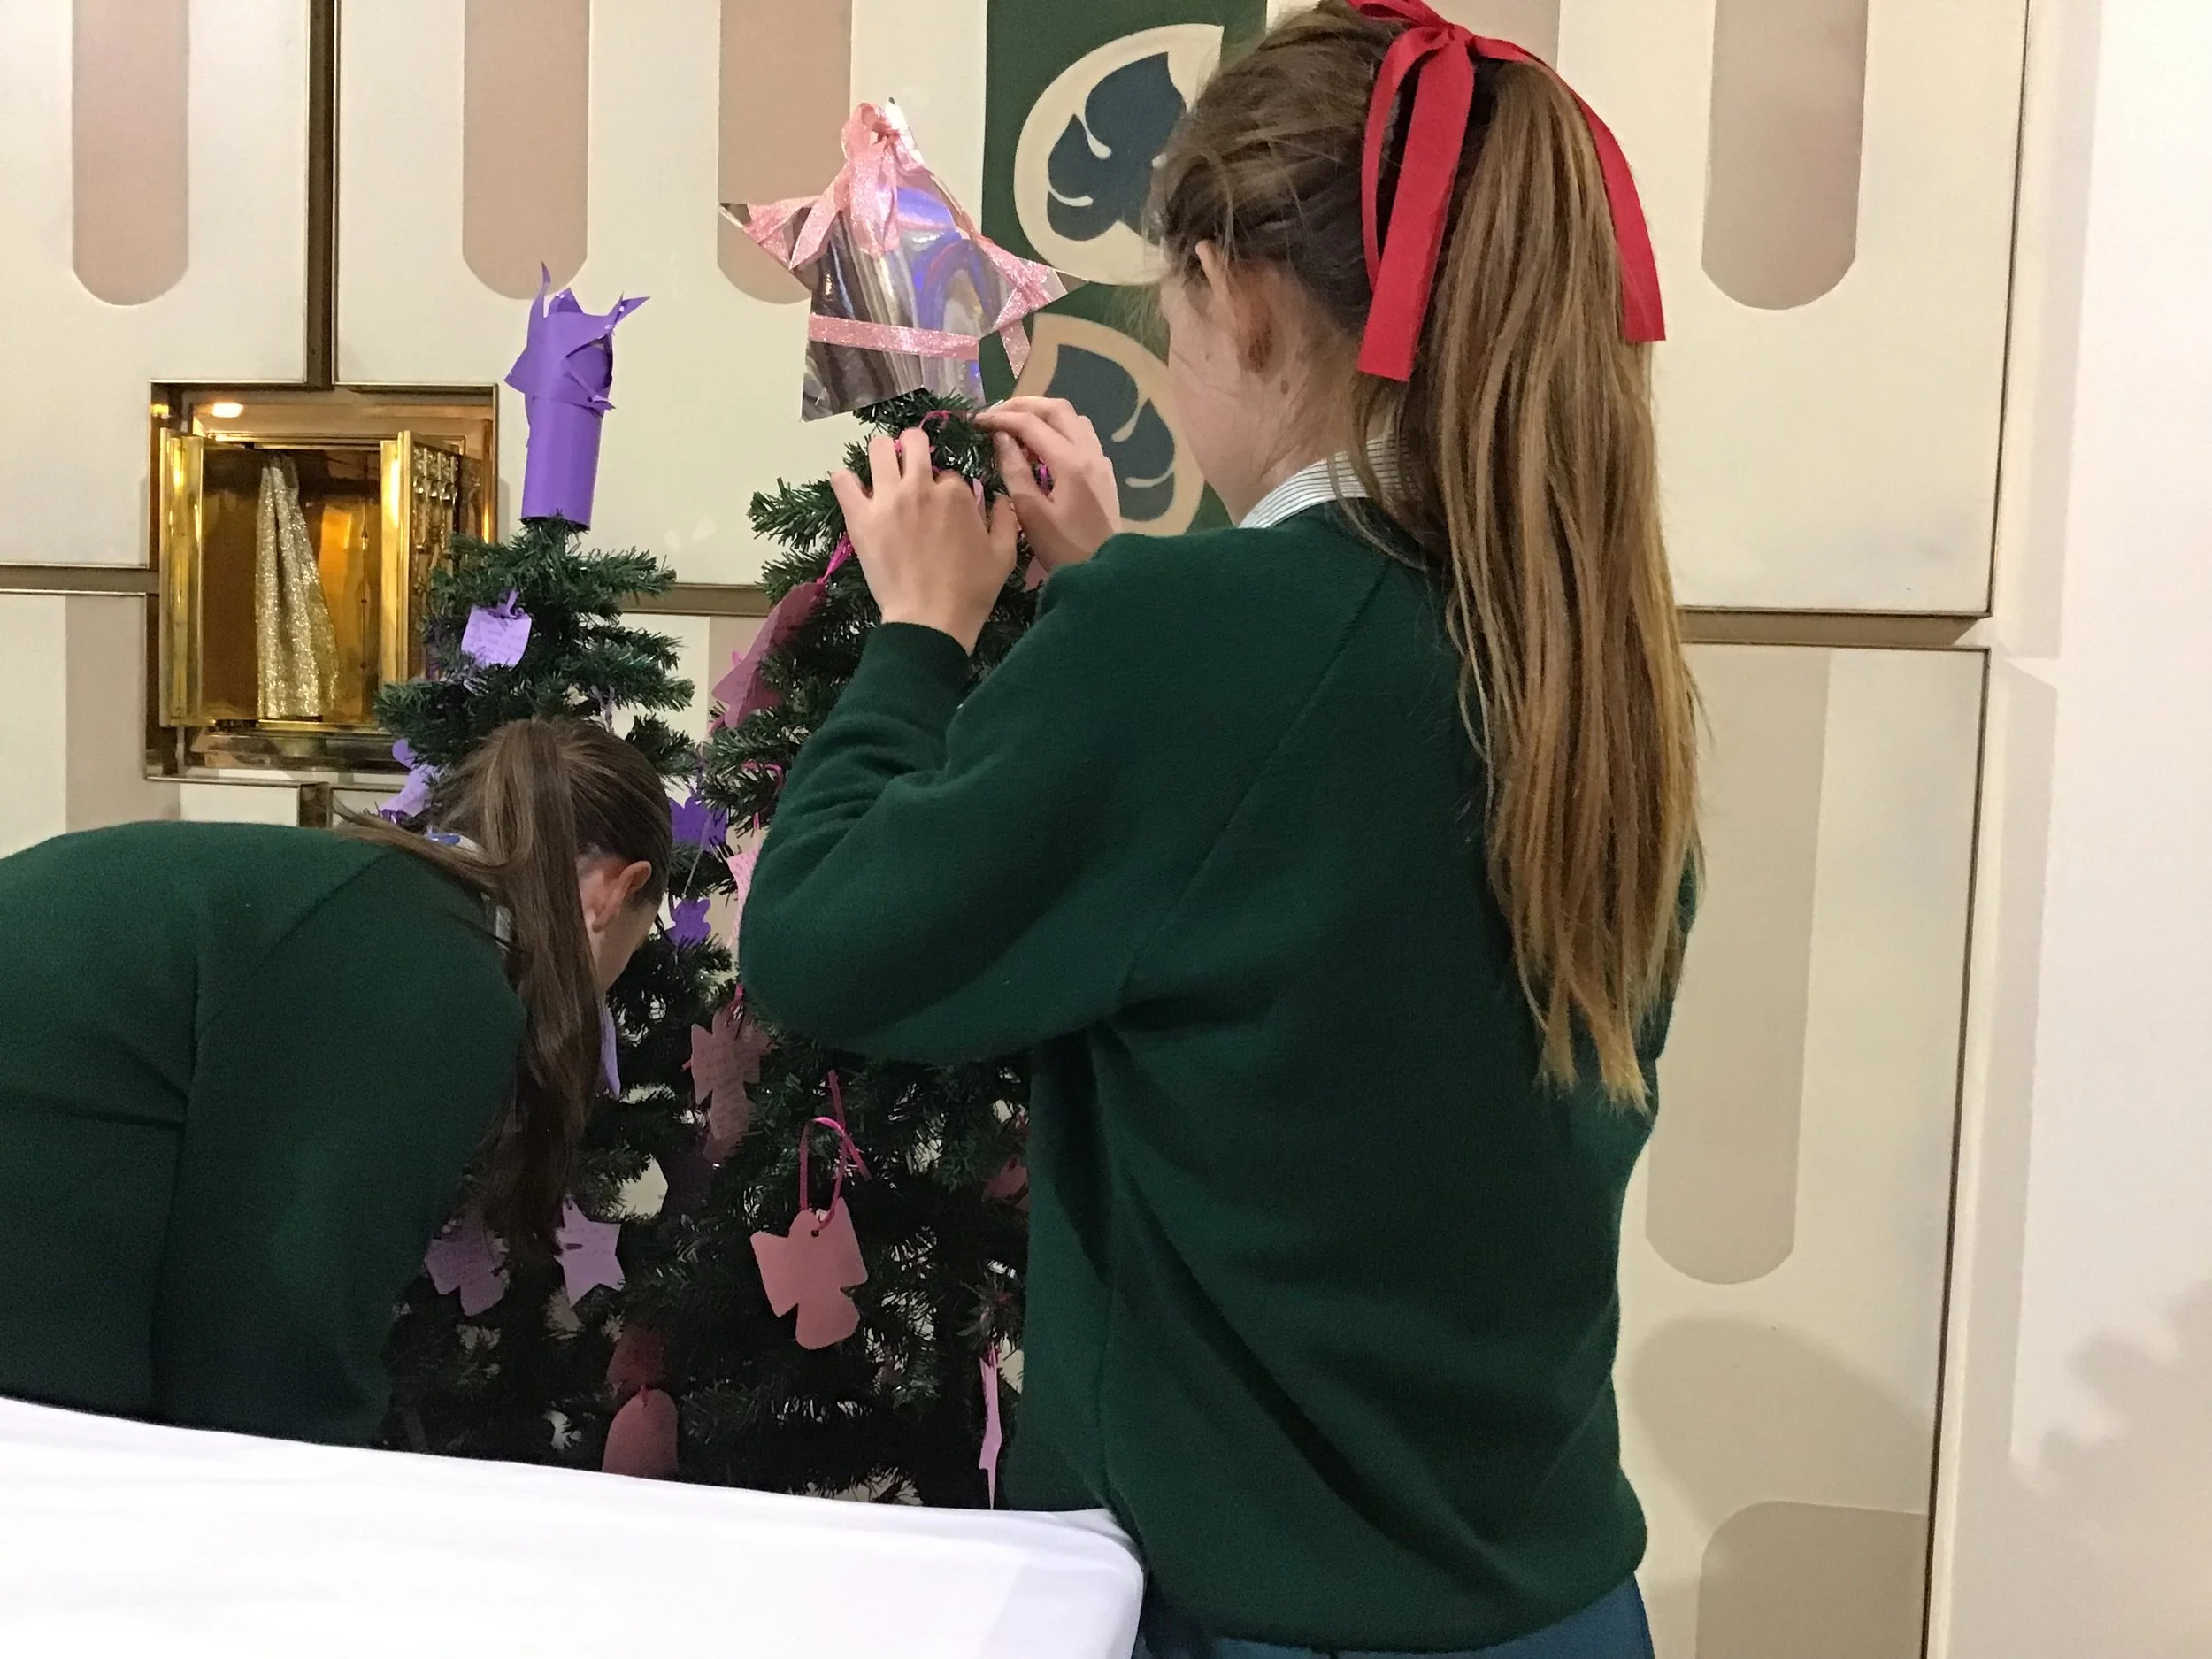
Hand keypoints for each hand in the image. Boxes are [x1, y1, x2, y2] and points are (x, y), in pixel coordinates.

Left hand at [830, 429, 1017, 653]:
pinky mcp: (860, 518)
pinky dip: (845, 479)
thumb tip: (998, 498)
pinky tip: (852, 486)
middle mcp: (920, 486)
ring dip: (883, 452)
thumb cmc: (971, 591)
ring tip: (885, 468)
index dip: (948, 488)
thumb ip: (1004, 519)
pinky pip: (842, 481)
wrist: (930, 619)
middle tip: (914, 464)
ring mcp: (887, 500)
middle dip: (915, 447)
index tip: (945, 507)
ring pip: (878, 448)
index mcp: (956, 493)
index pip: (949, 473)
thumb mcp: (1004, 555)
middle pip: (914, 442)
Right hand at [975, 398, 1119, 576]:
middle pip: (1057, 409)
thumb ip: (1015, 471)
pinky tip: (1042, 449)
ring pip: (1072, 419)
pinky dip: (1059, 431)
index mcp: (1070, 462)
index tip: (976, 423)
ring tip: (1017, 430)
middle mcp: (1089, 453)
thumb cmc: (1064, 550)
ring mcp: (1100, 461)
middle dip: (1023, 406)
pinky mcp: (1104, 473)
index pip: (1030, 423)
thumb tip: (1001, 438)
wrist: (1105, 575)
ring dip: (1043, 416)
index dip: (1000, 418)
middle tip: (996, 417)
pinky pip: (1081, 436)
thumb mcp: (1031, 514)